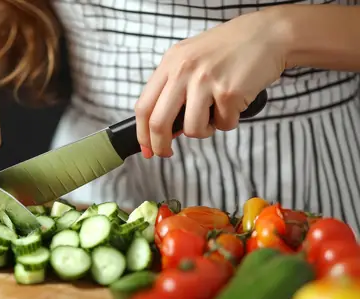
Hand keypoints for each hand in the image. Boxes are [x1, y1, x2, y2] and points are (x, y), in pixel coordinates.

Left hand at [135, 9, 287, 157]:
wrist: (268, 34)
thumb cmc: (229, 49)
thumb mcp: (190, 58)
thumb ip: (174, 87)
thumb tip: (163, 128)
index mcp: (170, 63)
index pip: (144, 106)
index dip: (142, 133)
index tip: (147, 148)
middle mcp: (184, 71)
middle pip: (159, 122)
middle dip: (161, 146)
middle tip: (167, 153)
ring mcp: (206, 81)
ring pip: (192, 129)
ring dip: (205, 131)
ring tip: (216, 113)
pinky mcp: (229, 92)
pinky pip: (223, 124)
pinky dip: (229, 120)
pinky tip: (236, 101)